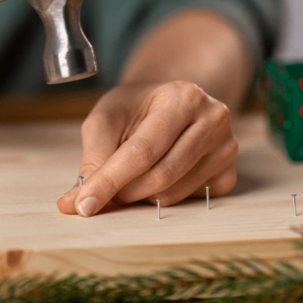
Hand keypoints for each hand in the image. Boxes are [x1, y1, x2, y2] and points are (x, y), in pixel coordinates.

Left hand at [56, 81, 237, 216]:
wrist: (169, 101)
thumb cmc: (136, 108)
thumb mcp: (107, 118)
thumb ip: (93, 157)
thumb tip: (73, 203)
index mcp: (183, 97)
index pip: (142, 151)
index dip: (109, 181)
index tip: (82, 206)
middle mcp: (213, 119)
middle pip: (161, 175)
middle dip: (123, 192)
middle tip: (100, 193)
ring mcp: (227, 148)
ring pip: (172, 193)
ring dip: (139, 196)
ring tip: (128, 177)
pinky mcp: (228, 174)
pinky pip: (187, 202)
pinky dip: (161, 197)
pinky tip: (155, 176)